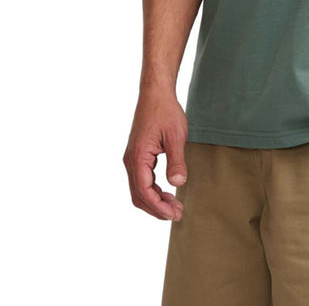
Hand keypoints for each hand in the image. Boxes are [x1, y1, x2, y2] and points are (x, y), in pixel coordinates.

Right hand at [122, 86, 188, 220]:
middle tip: (178, 214)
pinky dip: (153, 191)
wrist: (155, 94)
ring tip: (175, 207)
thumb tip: (178, 183)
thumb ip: (176, 160)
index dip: (158, 207)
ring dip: (155, 201)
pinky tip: (168, 193)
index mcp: (137, 157)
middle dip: (157, 208)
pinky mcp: (137, 156)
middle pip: (139, 195)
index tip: (174, 214)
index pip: (144, 191)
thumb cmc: (166, 111)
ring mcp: (132, 159)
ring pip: (139, 190)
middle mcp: (130, 161)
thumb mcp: (176, 135)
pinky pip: (142, 180)